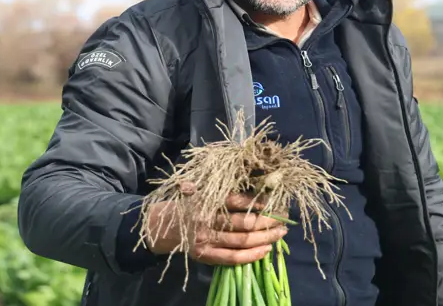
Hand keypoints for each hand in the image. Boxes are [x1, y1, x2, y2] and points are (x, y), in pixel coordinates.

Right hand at [144, 190, 288, 265]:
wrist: (158, 227)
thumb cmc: (184, 204)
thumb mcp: (196, 188)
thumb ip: (217, 186)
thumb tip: (250, 184)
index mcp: (205, 200)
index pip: (236, 201)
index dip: (257, 202)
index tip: (273, 202)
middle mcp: (206, 220)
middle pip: (244, 223)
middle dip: (267, 221)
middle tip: (284, 219)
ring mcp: (206, 240)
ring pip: (241, 241)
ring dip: (264, 238)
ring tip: (280, 234)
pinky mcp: (205, 255)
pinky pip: (232, 258)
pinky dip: (251, 256)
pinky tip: (265, 251)